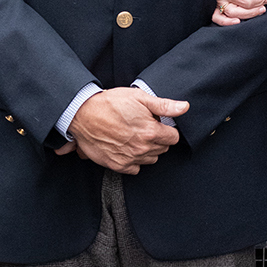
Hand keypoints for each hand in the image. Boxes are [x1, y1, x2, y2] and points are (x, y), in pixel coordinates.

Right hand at [69, 87, 188, 174]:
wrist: (82, 114)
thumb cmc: (109, 103)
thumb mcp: (139, 97)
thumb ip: (164, 106)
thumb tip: (184, 107)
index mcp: (150, 131)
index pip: (173, 138)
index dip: (167, 129)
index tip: (157, 124)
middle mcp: (142, 148)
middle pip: (163, 149)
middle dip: (158, 139)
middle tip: (144, 128)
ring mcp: (130, 158)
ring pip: (151, 159)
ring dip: (147, 150)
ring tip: (134, 137)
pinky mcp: (118, 165)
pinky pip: (135, 168)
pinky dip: (134, 160)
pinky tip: (127, 148)